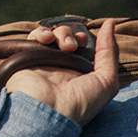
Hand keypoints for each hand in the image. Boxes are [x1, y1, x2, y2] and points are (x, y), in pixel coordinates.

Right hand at [4, 18, 119, 126]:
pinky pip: (34, 38)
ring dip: (61, 34)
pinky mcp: (27, 59)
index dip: (85, 39)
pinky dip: (41, 33)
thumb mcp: (107, 81)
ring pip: (53, 35)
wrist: (48, 113)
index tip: (85, 40)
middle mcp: (61, 68)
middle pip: (68, 38)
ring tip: (65, 46)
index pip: (82, 47)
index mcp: (79, 74)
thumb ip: (110, 52)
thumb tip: (110, 23)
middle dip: (73, 35)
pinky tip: (47, 40)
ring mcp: (44, 63)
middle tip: (74, 45)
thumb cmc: (80, 103)